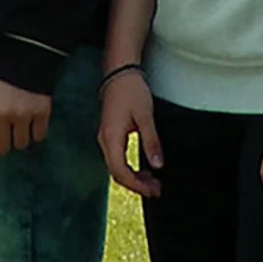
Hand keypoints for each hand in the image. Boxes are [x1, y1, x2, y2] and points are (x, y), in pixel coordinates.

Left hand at [0, 73, 50, 168]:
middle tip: (7, 136)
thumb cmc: (1, 77)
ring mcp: (23, 116)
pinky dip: (37, 133)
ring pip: (22, 144)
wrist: (26, 56)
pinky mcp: (42, 113)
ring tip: (22, 126)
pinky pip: (40, 136)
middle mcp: (2, 117)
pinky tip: (34, 123)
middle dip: (5, 144)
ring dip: (21, 139)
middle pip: (3, 148)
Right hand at [96, 70, 162, 196]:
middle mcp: (105, 140)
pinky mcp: (110, 134)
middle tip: (156, 190)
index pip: (120, 171)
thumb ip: (151, 142)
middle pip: (117, 172)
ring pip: (116, 166)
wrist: (119, 71)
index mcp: (111, 137)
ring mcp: (106, 137)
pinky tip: (144, 168)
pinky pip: (117, 158)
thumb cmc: (131, 90)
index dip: (136, 185)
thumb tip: (158, 165)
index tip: (152, 190)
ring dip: (134, 176)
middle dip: (136, 184)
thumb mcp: (145, 116)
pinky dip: (130, 167)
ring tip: (153, 182)